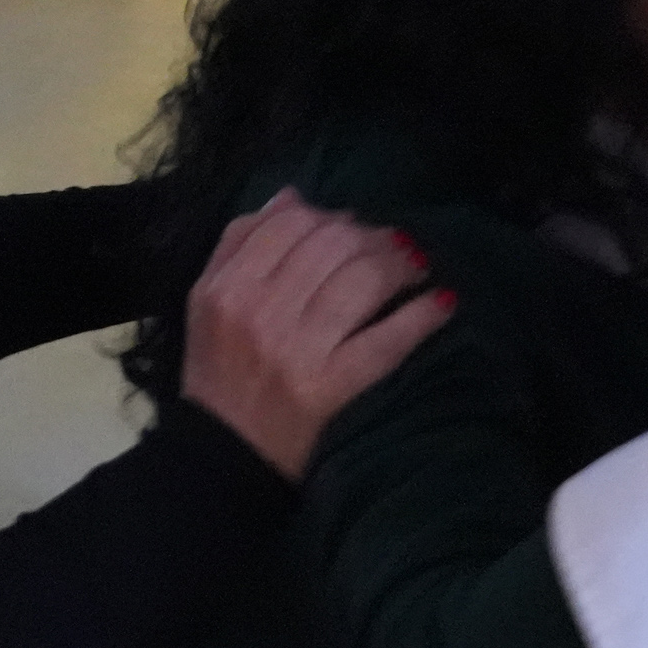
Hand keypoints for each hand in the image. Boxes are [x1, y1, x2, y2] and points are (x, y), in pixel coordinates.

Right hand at [178, 192, 453, 477]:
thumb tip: (292, 196)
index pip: (291, 224)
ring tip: (415, 267)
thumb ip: (239, 244)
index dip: (330, 216)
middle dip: (372, 237)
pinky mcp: (334, 384)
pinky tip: (441, 302)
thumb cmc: (218, 371)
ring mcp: (300, 349)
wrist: (224, 451)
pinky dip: (422, 316)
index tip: (351, 228)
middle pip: (333, 243)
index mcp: (227, 287)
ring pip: (363, 279)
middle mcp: (261, 311)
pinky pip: (388, 338)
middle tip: (390, 247)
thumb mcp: (206, 301)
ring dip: (401, 265)